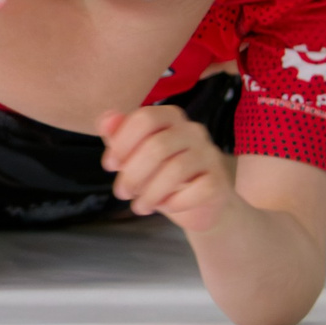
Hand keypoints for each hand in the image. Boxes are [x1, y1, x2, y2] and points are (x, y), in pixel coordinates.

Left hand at [98, 104, 236, 233]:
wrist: (198, 205)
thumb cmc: (160, 174)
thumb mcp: (134, 156)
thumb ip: (118, 136)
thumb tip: (106, 119)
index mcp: (170, 117)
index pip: (144, 118)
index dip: (122, 143)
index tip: (111, 166)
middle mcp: (193, 130)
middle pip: (157, 146)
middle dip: (133, 174)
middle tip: (122, 193)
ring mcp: (209, 154)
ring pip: (176, 170)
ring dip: (150, 194)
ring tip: (140, 206)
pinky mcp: (219, 181)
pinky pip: (198, 190)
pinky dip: (176, 202)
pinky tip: (167, 207)